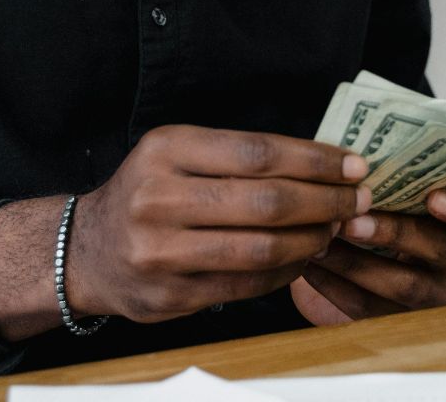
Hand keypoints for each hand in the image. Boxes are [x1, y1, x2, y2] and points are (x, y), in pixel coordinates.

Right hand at [67, 125, 369, 322]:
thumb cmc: (148, 193)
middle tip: (358, 200)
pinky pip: (246, 286)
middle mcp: (158, 198)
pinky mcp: (170, 295)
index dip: (315, 160)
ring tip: (335, 229)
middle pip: (266, 201)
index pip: (257, 152)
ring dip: (311, 239)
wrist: (87, 251)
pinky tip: (303, 259)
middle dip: (325, 200)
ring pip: (261, 248)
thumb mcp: (176, 154)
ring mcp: (161, 251)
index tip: (353, 165)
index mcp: (165, 150)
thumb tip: (324, 162)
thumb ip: (238, 156)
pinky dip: (285, 272)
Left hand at [289, 188, 445, 324]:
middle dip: (394, 233)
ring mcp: (431, 296)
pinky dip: (336, 287)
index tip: (434, 196)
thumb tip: (347, 158)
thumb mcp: (374, 197)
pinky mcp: (398, 322)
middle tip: (353, 221)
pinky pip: (371, 308)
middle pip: (440, 248)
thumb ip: (376, 181)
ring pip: (406, 285)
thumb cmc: (361, 218)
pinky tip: (309, 269)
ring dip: (359, 263)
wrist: (333, 270)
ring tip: (322, 243)